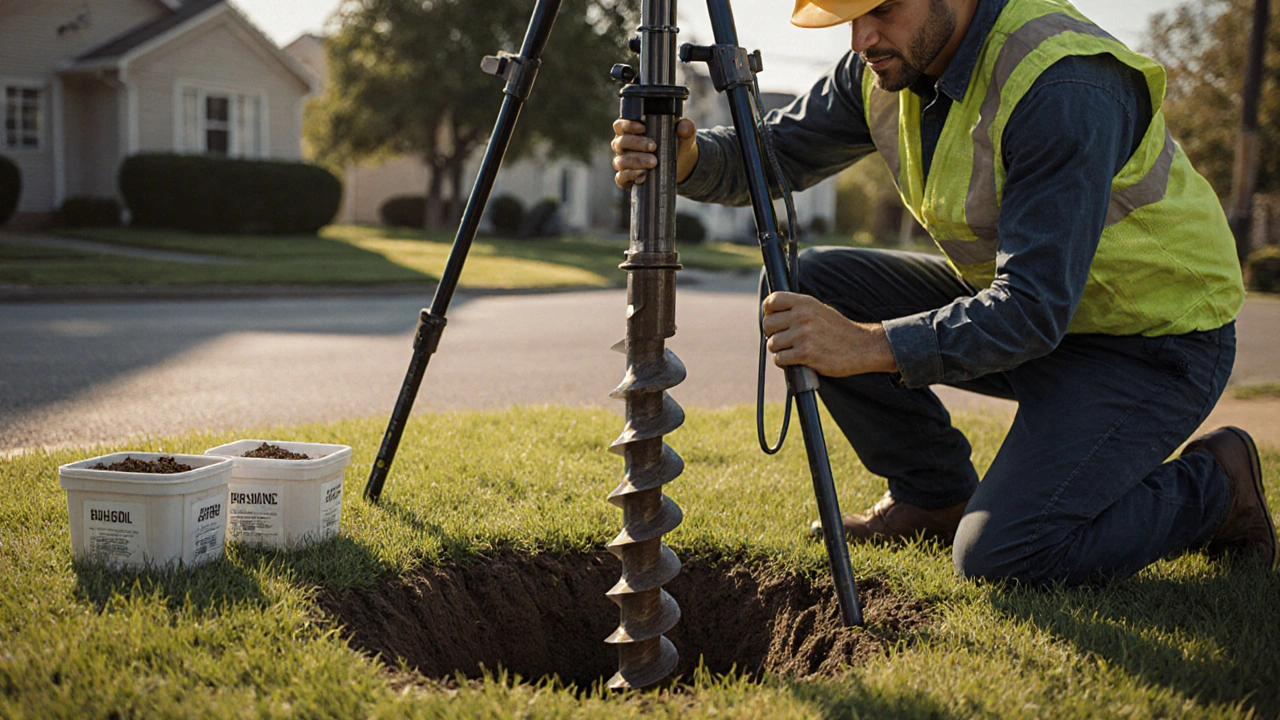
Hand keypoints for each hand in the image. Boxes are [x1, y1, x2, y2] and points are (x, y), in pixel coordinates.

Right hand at [611, 117, 698, 188]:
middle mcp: (623, 145)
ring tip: (653, 162)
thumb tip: (683, 128)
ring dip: (636, 161)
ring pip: (620, 161)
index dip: (628, 125)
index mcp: (631, 130)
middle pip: (620, 142)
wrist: (680, 163)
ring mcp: (623, 162)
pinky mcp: (626, 177)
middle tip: (654, 146)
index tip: (643, 127)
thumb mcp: (684, 134)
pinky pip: (621, 177)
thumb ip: (685, 127)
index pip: (620, 125)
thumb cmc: (676, 142)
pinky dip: (631, 176)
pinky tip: (644, 175)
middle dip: (637, 143)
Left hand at [760, 292, 897, 376]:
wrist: (861, 347)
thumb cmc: (838, 330)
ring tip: (793, 350)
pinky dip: (784, 362)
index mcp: (805, 302)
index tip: (774, 318)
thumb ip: (798, 309)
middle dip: (772, 333)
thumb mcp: (819, 310)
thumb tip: (771, 313)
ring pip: (772, 343)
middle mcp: (802, 316)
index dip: (768, 311)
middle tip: (785, 339)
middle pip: (768, 324)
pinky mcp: (805, 353)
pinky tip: (795, 360)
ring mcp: (803, 334)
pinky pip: (779, 358)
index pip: (772, 301)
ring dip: (779, 350)